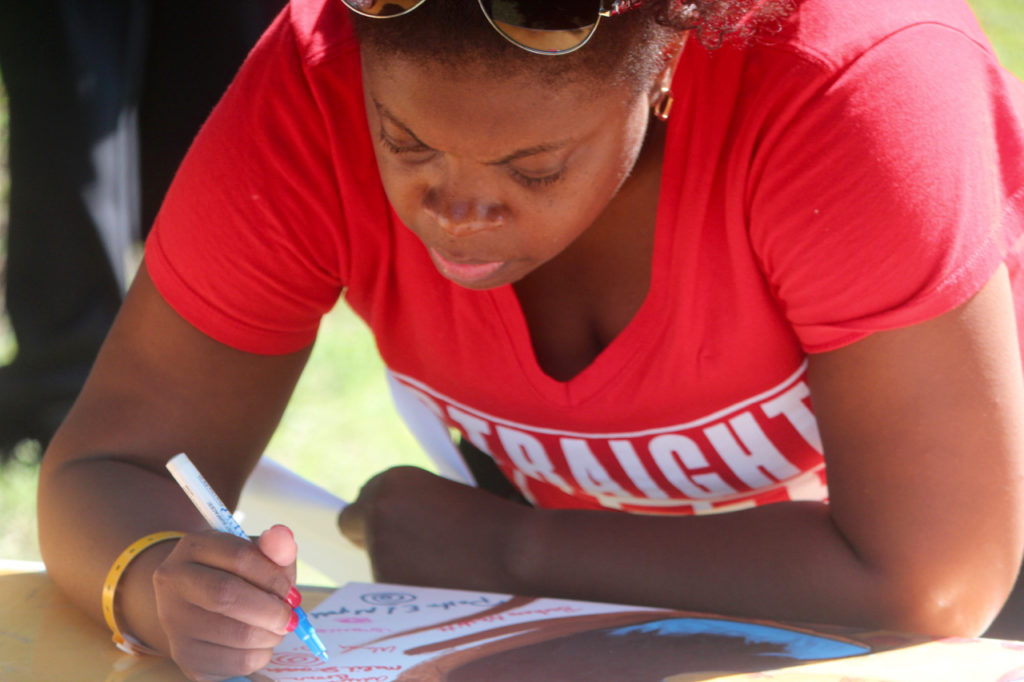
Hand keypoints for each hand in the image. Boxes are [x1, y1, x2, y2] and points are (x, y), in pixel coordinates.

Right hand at [152, 524, 299, 680]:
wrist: (197, 601)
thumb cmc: (234, 573)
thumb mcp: (255, 553)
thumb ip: (274, 547)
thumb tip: (283, 538)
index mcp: (194, 546)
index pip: (239, 557)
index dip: (274, 577)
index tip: (292, 592)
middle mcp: (173, 582)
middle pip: (227, 596)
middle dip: (271, 610)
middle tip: (290, 617)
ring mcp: (173, 621)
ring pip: (235, 634)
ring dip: (270, 635)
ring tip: (277, 629)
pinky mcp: (184, 655)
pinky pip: (233, 663)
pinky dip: (260, 655)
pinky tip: (260, 644)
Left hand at [338, 466, 524, 589]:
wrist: (517, 553)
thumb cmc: (498, 516)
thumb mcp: (454, 489)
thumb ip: (419, 495)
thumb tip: (406, 507)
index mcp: (391, 483)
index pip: (364, 496)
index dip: (378, 508)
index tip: (393, 515)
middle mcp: (376, 517)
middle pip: (355, 526)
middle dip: (374, 532)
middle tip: (404, 539)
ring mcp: (379, 556)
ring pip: (378, 559)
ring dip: (399, 560)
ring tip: (444, 561)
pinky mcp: (391, 590)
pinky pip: (392, 586)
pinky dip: (411, 585)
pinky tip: (444, 580)